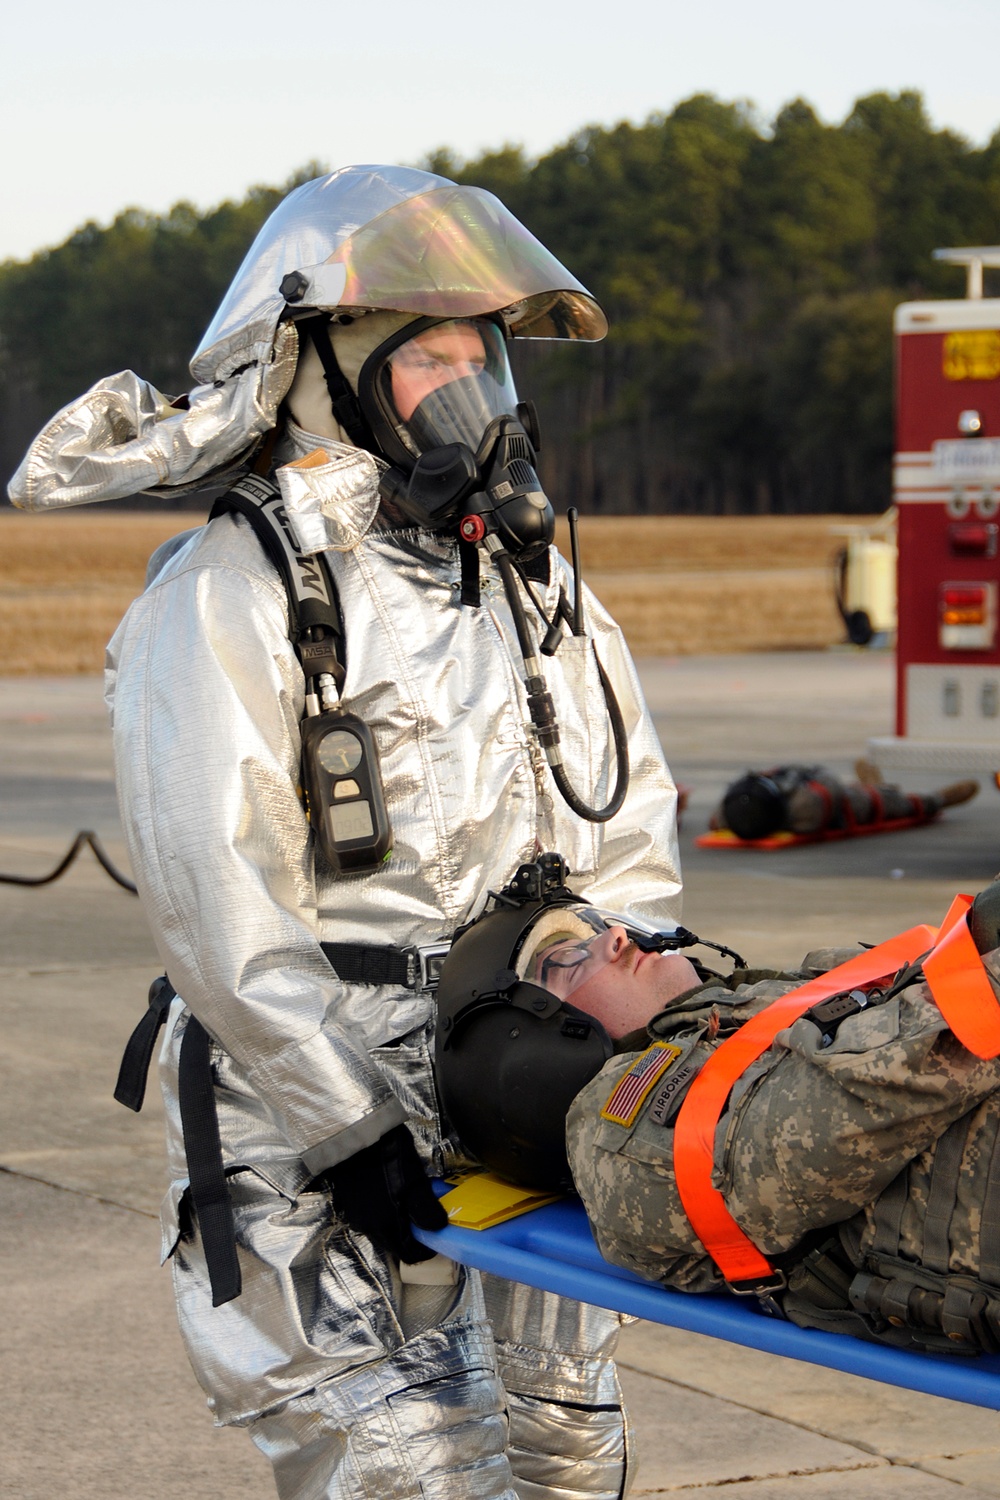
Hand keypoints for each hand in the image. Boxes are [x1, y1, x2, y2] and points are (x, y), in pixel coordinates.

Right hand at [327, 1124, 447, 1261]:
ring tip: (412, 1203)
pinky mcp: (349, 1202)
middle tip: (427, 1217)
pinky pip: (372, 1218)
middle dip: (413, 1237)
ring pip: (383, 1231)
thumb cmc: (387, 1156)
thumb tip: (439, 1228)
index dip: (426, 1249)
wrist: (354, 1135)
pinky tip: (392, 1194)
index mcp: (385, 1226)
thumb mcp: (415, 1180)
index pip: (409, 1255)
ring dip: (399, 1224)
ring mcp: (356, 1215)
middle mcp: (368, 1227)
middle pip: (395, 1244)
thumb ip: (426, 1209)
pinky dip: (385, 1213)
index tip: (438, 1236)